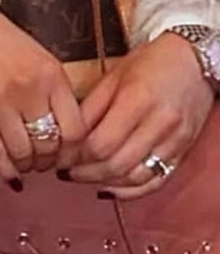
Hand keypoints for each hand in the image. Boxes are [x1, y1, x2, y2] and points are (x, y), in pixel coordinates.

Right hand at [0, 0, 86, 184]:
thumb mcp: (34, 54)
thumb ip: (51, 87)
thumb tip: (63, 126)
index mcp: (50, 73)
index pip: (76, 130)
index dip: (74, 152)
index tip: (67, 156)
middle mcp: (30, 90)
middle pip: (51, 146)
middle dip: (49, 161)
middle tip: (44, 162)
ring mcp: (1, 102)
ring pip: (24, 154)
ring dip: (27, 165)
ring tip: (24, 163)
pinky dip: (5, 171)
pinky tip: (10, 175)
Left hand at [69, 33, 214, 198]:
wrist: (193, 62)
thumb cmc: (150, 63)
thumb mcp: (114, 75)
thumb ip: (91, 106)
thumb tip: (67, 132)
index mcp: (137, 100)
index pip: (100, 143)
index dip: (76, 155)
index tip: (61, 156)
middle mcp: (158, 124)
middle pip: (116, 165)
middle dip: (85, 173)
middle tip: (66, 171)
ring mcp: (173, 142)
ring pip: (134, 178)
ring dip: (104, 183)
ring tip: (83, 178)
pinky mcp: (182, 153)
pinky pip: (155, 182)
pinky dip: (130, 190)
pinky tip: (110, 187)